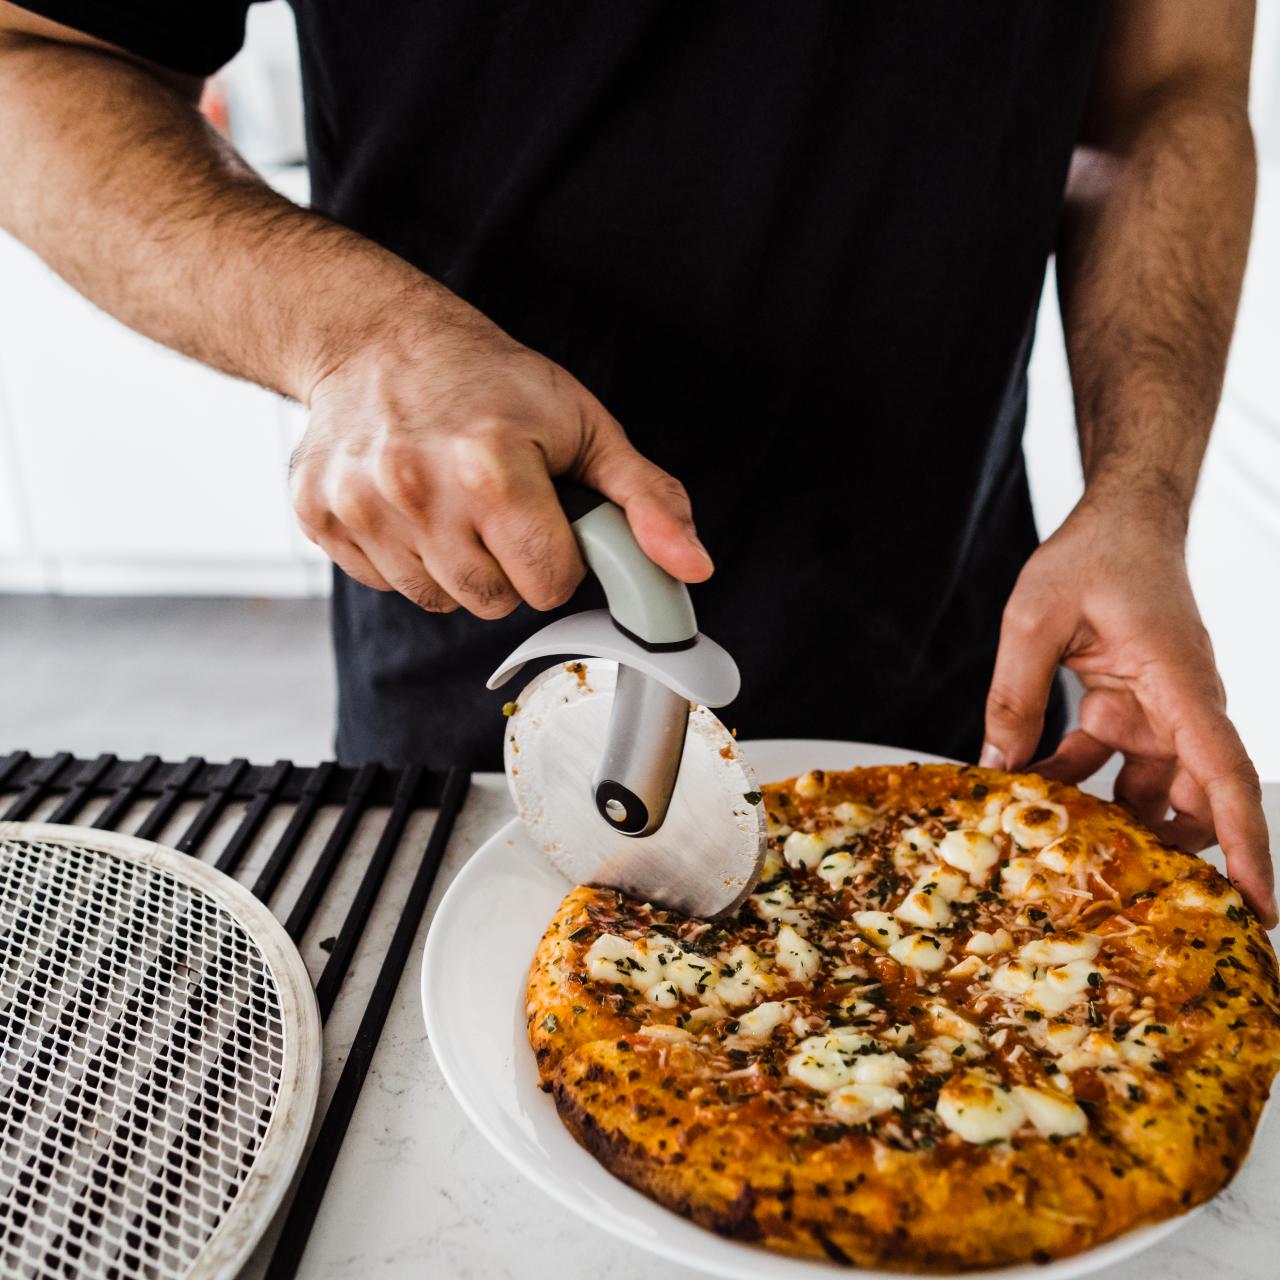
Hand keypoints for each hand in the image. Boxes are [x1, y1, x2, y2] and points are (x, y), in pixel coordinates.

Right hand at [289, 288, 712, 617]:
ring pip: (440, 601)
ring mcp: (361, 507)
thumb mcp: (585, 425)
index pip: (549, 584)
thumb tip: (692, 567)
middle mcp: (417, 490)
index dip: (558, 557)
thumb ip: (646, 500)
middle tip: (499, 504)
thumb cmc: (489, 381)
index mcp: (492, 466)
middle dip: (509, 564)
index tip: (546, 516)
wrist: (374, 337)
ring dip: (457, 565)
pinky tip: (409, 504)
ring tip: (453, 499)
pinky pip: (388, 584)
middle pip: (494, 602)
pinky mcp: (321, 518)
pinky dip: (407, 556)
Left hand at [980, 495, 1275, 926]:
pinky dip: (1077, 784)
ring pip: (1149, 789)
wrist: (1117, 520)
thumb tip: (996, 768)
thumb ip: (1014, 693)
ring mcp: (1158, 710)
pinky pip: (1110, 762)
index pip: (1224, 775)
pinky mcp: (1128, 707)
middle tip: (1141, 913)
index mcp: (1179, 684)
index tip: (1262, 905)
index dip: (1244, 845)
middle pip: (1194, 798)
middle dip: (1177, 857)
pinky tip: (1031, 799)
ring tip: (1071, 867)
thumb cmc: (1090, 556)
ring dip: (1116, 824)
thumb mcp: (1033, 619)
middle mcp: (1182, 706)